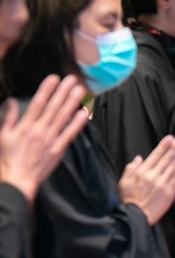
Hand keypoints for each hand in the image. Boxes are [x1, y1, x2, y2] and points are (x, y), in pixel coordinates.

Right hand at [0, 74, 87, 203]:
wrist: (19, 179)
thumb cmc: (9, 159)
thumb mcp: (3, 136)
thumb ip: (9, 117)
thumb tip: (11, 101)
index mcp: (25, 126)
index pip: (38, 104)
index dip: (46, 90)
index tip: (54, 78)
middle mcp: (39, 130)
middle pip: (53, 107)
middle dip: (63, 92)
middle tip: (72, 79)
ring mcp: (50, 140)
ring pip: (63, 118)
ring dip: (72, 103)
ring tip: (80, 90)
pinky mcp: (58, 149)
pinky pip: (69, 134)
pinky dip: (77, 123)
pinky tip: (84, 113)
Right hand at [118, 135, 174, 224]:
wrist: (134, 217)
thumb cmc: (127, 199)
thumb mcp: (123, 182)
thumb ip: (131, 168)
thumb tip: (139, 158)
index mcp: (141, 172)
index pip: (156, 155)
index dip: (164, 145)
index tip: (171, 137)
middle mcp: (153, 176)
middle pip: (167, 159)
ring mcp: (162, 184)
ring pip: (174, 167)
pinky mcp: (169, 193)